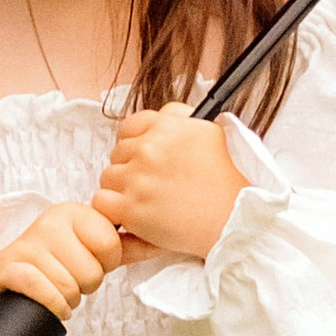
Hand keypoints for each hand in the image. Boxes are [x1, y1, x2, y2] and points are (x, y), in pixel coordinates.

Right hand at [0, 199, 122, 335]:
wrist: (8, 275)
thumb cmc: (55, 263)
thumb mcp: (86, 247)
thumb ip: (121, 246)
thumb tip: (157, 242)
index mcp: (73, 212)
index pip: (111, 246)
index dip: (105, 265)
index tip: (89, 262)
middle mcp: (49, 222)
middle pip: (92, 272)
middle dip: (85, 285)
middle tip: (71, 279)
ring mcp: (27, 245)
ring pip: (69, 287)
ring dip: (68, 299)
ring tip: (58, 290)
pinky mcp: (7, 268)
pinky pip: (43, 291)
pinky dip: (53, 306)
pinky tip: (54, 306)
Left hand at [93, 104, 245, 263]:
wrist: (234, 220)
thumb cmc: (226, 182)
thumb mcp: (210, 133)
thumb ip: (181, 119)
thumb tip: (162, 115)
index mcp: (168, 126)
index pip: (131, 126)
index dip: (134, 144)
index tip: (143, 159)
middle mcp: (151, 148)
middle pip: (118, 153)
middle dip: (130, 169)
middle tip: (152, 187)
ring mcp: (138, 178)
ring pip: (108, 178)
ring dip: (121, 191)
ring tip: (146, 203)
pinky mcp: (131, 208)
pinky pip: (102, 202)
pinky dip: (113, 211)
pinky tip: (132, 215)